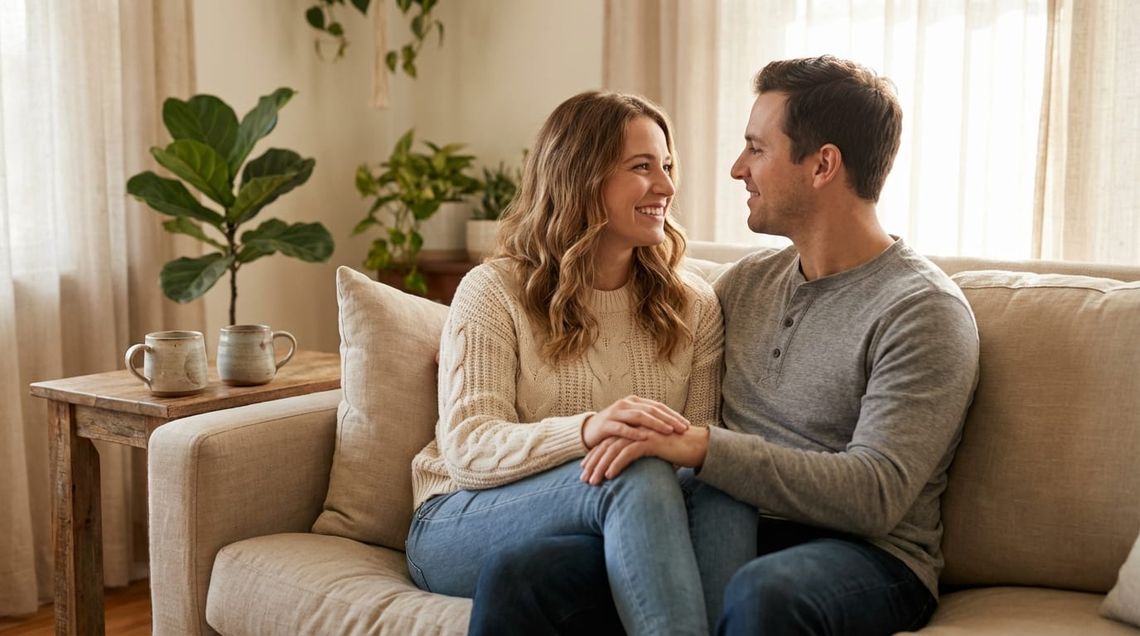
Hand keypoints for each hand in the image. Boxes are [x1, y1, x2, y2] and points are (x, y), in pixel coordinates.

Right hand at [580, 395, 688, 448]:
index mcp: (635, 402)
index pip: (658, 407)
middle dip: (669, 419)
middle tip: (683, 429)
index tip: (687, 425)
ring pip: (639, 416)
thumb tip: (673, 429)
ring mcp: (615, 413)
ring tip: (668, 431)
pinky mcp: (606, 424)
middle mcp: (626, 404)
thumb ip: (649, 423)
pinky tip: (645, 438)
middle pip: (652, 410)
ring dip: (655, 424)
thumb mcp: (633, 423)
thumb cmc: (616, 429)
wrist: (589, 432)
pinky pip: (622, 428)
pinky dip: (634, 432)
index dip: (673, 415)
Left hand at [580, 426, 709, 484]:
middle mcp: (635, 429)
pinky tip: (609, 477)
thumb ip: (641, 459)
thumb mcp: (654, 455)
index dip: (595, 456)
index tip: (585, 470)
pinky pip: (628, 453)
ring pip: (614, 449)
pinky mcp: (650, 441)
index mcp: (634, 430)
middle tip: (584, 479)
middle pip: (607, 445)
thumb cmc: (677, 452)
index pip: (608, 442)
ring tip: (592, 482)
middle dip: (593, 463)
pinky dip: (617, 464)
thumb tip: (631, 473)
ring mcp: (642, 433)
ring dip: (601, 466)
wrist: (698, 446)